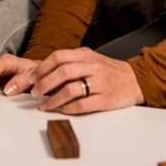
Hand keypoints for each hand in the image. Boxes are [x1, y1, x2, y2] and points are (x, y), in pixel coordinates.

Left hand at [30, 47, 144, 114]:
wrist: (135, 80)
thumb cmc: (107, 70)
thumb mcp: (90, 58)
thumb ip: (69, 61)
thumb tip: (41, 70)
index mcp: (86, 55)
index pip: (58, 56)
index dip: (41, 67)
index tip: (30, 78)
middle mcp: (92, 66)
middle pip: (62, 72)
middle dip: (43, 83)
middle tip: (34, 92)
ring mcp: (100, 83)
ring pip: (71, 89)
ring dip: (53, 99)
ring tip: (44, 105)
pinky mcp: (105, 100)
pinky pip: (82, 105)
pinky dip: (68, 108)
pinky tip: (60, 110)